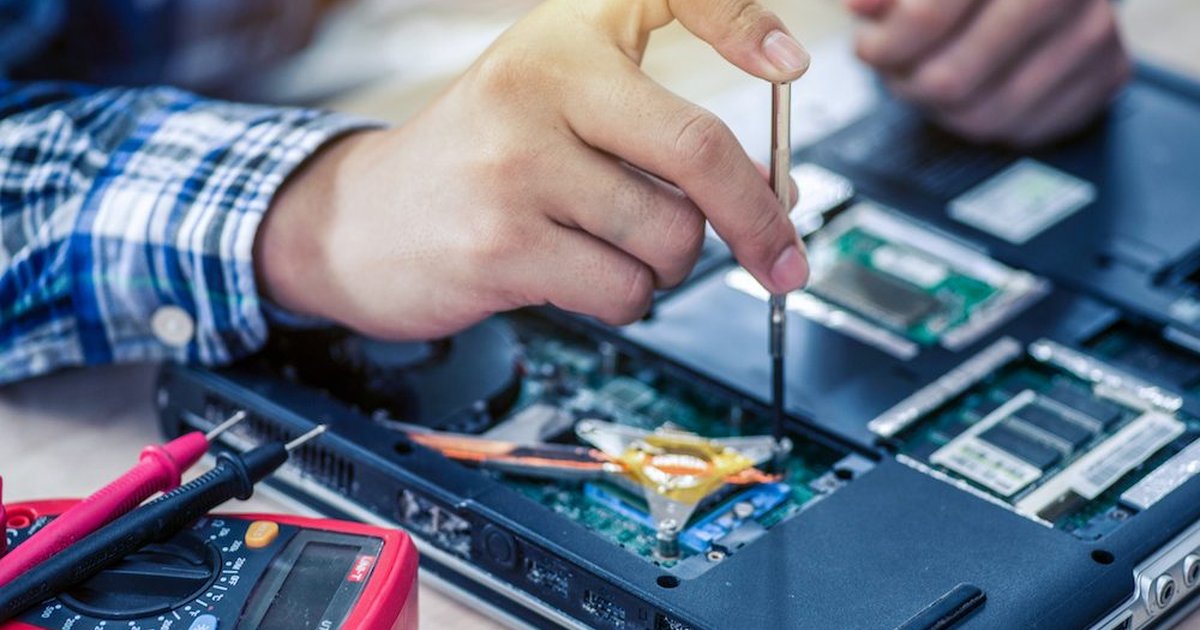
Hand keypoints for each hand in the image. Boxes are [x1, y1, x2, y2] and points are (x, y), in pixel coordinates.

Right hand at [257, 0, 810, 339]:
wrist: (356, 222)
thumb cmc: (476, 163)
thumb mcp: (554, 108)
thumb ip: (654, 136)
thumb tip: (770, 195)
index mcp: (560, 36)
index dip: (741, 19)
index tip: (789, 63)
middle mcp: (539, 84)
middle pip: (698, 148)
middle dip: (758, 219)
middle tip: (783, 256)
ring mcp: (517, 165)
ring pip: (669, 237)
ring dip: (666, 265)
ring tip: (613, 248)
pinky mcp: (504, 244)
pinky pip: (625, 291)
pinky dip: (625, 300)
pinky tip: (579, 276)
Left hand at [847, 0, 1132, 146]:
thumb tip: (860, 6)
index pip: (926, 19)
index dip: (886, 46)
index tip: (872, 48)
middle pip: (950, 81)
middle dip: (911, 84)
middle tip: (902, 69)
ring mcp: (1093, 31)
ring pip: (984, 116)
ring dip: (943, 108)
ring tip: (936, 75)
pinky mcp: (1110, 73)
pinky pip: (1023, 131)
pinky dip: (988, 117)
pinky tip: (981, 86)